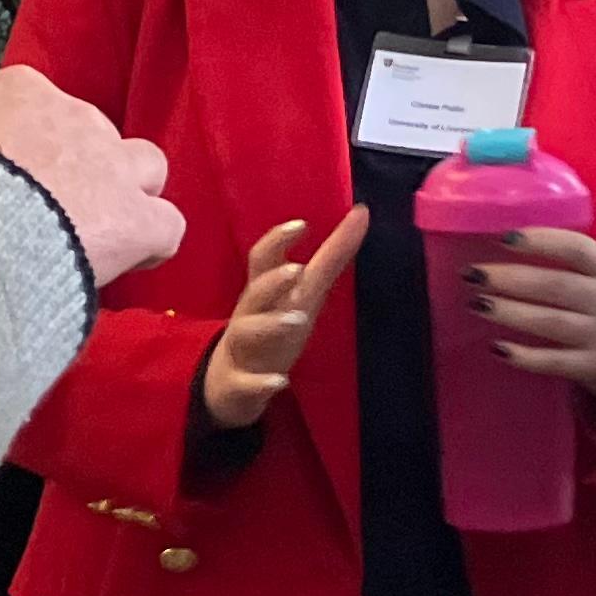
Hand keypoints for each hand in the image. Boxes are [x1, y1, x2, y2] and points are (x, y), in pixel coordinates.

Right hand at [0, 66, 182, 287]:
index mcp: (20, 92)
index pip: (45, 113)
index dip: (35, 158)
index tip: (9, 196)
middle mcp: (75, 115)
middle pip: (92, 139)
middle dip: (79, 177)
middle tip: (45, 224)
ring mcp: (112, 164)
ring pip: (145, 167)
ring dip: (128, 197)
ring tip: (95, 236)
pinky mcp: (136, 216)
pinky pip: (167, 225)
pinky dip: (149, 246)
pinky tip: (120, 266)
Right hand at [203, 209, 367, 428]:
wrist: (232, 382)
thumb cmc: (273, 325)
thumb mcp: (303, 293)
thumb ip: (332, 256)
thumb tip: (362, 212)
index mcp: (264, 290)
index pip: (261, 258)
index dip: (277, 240)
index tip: (303, 224)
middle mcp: (251, 314)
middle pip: (254, 292)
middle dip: (273, 281)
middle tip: (297, 270)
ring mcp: (243, 348)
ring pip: (247, 332)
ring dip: (271, 324)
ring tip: (299, 320)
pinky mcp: (241, 382)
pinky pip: (248, 382)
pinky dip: (262, 382)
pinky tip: (280, 382)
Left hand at [465, 227, 595, 408]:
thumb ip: (567, 262)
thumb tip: (505, 243)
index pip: (578, 248)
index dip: (543, 241)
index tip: (506, 238)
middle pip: (556, 285)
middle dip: (511, 278)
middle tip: (473, 274)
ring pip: (552, 321)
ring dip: (511, 312)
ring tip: (477, 305)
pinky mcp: (592, 367)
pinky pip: (554, 361)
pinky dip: (525, 356)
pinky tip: (497, 349)